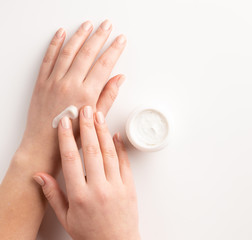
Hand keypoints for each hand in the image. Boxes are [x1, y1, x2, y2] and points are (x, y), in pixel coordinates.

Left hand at [18, 20, 125, 170]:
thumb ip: (108, 96)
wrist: (43, 145)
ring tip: (88, 25)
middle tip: (107, 26)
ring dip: (79, 35)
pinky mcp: (41, 82)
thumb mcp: (96, 118)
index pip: (104, 65)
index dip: (114, 50)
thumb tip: (119, 78)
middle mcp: (69, 84)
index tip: (120, 40)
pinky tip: (61, 34)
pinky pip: (48, 58)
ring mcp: (54, 81)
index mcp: (86, 94)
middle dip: (99, 36)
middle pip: (87, 53)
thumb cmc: (71, 136)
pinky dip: (54, 44)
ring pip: (68, 51)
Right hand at [33, 106, 139, 239]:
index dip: (67, 139)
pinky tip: (115, 135)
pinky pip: (125, 162)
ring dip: (103, 132)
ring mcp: (117, 186)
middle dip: (87, 127)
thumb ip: (53, 195)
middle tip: (84, 109)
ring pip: (109, 153)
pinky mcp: (130, 186)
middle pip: (91, 151)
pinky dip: (120, 147)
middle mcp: (99, 188)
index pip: (71, 160)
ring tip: (98, 116)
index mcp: (80, 196)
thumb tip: (40, 175)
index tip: (65, 123)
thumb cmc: (90, 232)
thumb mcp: (66, 217)